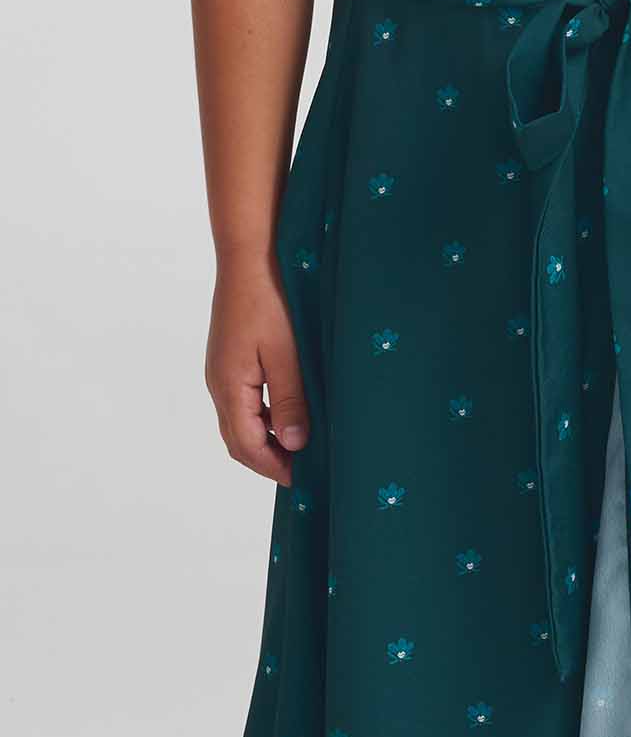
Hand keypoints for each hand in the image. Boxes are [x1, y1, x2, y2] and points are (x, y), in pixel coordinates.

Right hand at [205, 260, 308, 484]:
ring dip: (266, 440)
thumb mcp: (287, 355)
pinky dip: (263, 419)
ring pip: (239, 423)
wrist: (250, 256)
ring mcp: (222, 372)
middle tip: (305, 471)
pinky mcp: (229, 360)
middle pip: (238, 440)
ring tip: (301, 447)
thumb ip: (290, 401)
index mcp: (230, 387)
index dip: (275, 467)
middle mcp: (219, 384)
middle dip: (269, 460)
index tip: (305, 480)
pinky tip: (289, 414)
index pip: (247, 446)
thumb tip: (294, 443)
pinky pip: (243, 402)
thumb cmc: (270, 300)